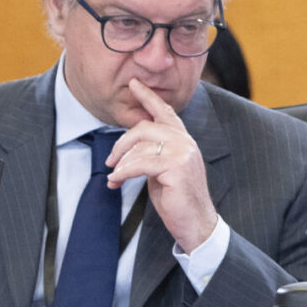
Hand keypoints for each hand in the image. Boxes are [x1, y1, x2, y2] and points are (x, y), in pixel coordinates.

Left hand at [106, 78, 218, 252]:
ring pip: (140, 147)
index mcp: (184, 141)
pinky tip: (116, 182)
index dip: (148, 97)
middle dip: (121, 144)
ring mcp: (183, 154)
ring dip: (121, 164)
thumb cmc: (178, 199)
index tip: (133, 84)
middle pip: (144, 128)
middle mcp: (186, 143)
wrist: (196, 223)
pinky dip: (123, 173)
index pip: (165, 113)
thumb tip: (129, 149)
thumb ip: (153, 153)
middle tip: (110, 161)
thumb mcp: (163, 170)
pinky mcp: (176, 168)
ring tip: (114, 178)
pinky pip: (140, 164)